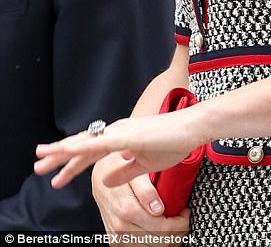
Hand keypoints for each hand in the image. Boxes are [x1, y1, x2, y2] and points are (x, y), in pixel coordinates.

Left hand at [34, 113, 197, 188]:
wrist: (193, 128)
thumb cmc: (174, 143)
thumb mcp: (145, 165)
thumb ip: (123, 171)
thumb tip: (104, 179)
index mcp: (121, 138)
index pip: (90, 153)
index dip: (72, 165)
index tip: (55, 177)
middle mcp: (117, 131)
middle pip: (82, 145)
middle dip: (59, 156)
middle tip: (38, 164)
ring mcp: (122, 132)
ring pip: (86, 142)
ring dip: (64, 150)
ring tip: (44, 157)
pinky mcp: (130, 136)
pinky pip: (102, 142)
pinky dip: (84, 146)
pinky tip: (70, 150)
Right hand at [91, 154, 189, 236]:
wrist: (100, 173)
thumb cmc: (118, 166)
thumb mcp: (133, 168)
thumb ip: (145, 190)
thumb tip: (158, 209)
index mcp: (127, 209)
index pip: (163, 229)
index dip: (180, 223)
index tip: (186, 212)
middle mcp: (121, 226)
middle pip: (160, 242)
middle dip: (177, 231)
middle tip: (183, 217)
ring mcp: (118, 235)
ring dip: (166, 237)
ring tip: (173, 222)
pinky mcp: (115, 239)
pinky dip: (153, 240)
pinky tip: (159, 228)